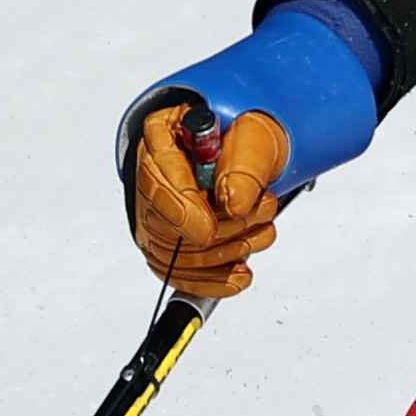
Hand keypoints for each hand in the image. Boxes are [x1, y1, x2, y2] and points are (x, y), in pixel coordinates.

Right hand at [130, 103, 290, 295]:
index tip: (207, 229)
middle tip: (261, 213)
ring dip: (226, 251)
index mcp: (163, 135)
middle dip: (220, 230)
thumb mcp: (253, 135)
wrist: (242, 147)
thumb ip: (244, 165)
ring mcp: (156, 211)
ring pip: (175, 252)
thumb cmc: (241, 137)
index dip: (182, 211)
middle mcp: (153, 174)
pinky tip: (239, 274)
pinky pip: (180, 274)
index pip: (157, 179)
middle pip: (164, 222)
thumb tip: (236, 203)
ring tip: (262, 231)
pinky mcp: (168, 243)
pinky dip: (214, 280)